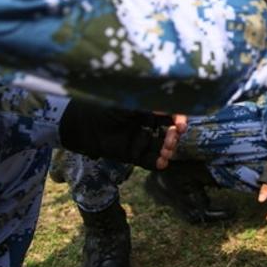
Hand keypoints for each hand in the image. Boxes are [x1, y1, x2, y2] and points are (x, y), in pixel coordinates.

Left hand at [59, 101, 187, 170]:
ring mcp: (141, 141)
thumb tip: (167, 107)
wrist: (85, 126)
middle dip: (175, 136)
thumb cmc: (106, 109)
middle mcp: (148, 125)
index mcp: (149, 110)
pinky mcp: (134, 156)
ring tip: (166, 152)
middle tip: (172, 139)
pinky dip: (159, 163)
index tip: (181, 125)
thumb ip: (149, 104)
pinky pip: (150, 161)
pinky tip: (162, 162)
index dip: (179, 119)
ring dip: (169, 150)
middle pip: (171, 132)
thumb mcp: (130, 103)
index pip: (171, 114)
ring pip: (163, 147)